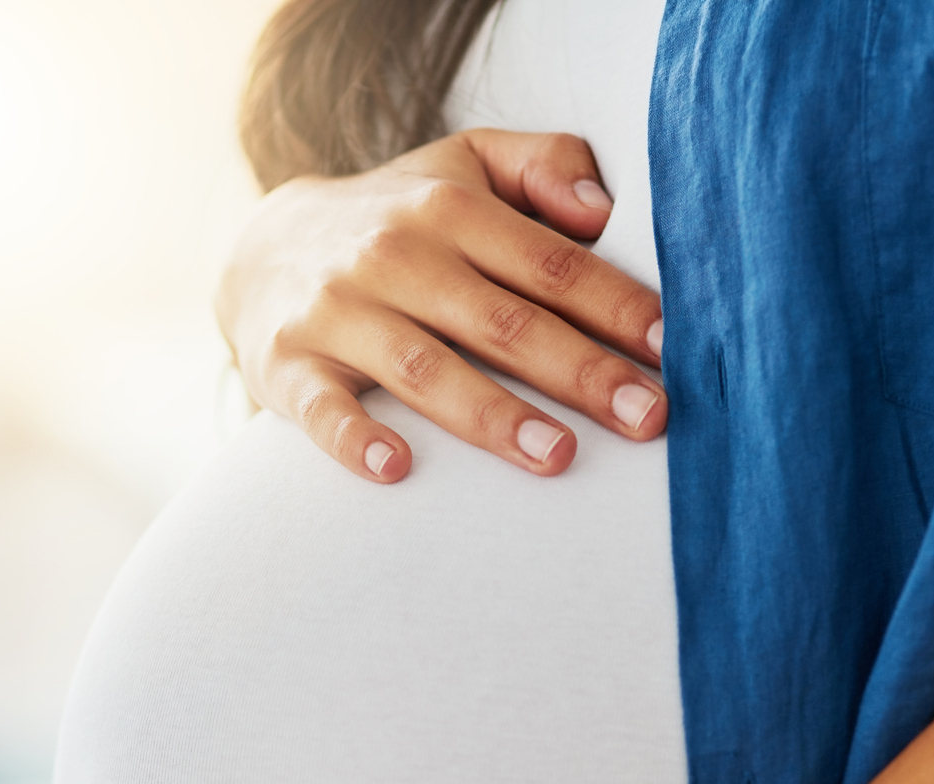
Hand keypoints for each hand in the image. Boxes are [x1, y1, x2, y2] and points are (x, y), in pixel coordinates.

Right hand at [217, 129, 667, 482]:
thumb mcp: (465, 166)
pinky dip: (356, 438)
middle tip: (648, 418)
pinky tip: (396, 469)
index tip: (669, 348)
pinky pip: (323, 409)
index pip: (549, 262)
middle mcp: (395, 255)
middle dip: (581, 371)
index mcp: (450, 207)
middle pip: (503, 321)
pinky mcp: (289, 366)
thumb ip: (541, 166)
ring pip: (426, 369)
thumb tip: (603, 207)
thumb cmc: (400, 219)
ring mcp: (339, 313)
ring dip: (494, 416)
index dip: (614, 305)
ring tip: (559, 457)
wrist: (264, 248)